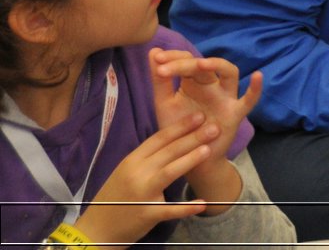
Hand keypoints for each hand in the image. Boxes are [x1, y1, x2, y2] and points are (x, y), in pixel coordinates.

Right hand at [74, 112, 215, 249]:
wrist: (96, 229)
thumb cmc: (115, 196)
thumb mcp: (125, 171)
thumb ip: (146, 158)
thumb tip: (174, 140)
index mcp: (131, 161)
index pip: (158, 139)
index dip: (180, 126)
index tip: (199, 116)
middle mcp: (136, 174)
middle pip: (168, 152)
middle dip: (193, 138)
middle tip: (215, 128)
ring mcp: (142, 194)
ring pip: (169, 173)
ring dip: (190, 160)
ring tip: (208, 151)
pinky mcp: (147, 215)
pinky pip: (170, 210)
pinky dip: (186, 208)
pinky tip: (202, 203)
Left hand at [149, 49, 260, 201]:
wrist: (185, 158)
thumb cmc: (177, 129)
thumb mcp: (165, 103)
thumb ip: (160, 81)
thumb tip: (154, 51)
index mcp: (194, 81)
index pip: (187, 60)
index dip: (173, 58)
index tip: (156, 60)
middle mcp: (212, 85)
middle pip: (204, 66)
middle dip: (184, 64)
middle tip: (163, 68)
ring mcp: (225, 98)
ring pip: (230, 73)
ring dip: (218, 65)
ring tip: (201, 64)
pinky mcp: (234, 113)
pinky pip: (249, 100)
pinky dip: (255, 89)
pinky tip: (257, 77)